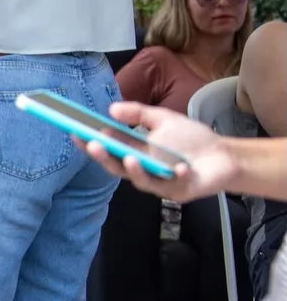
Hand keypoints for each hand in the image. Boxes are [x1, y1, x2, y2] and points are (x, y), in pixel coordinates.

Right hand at [81, 102, 235, 201]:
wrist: (224, 155)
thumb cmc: (192, 140)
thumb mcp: (163, 119)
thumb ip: (138, 114)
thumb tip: (111, 110)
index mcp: (135, 153)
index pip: (108, 149)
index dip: (90, 143)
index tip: (76, 131)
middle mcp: (143, 171)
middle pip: (117, 167)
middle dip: (104, 157)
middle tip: (95, 145)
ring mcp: (160, 183)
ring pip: (142, 181)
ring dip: (135, 170)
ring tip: (130, 158)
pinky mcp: (180, 191)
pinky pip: (175, 184)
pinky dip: (176, 175)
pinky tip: (180, 167)